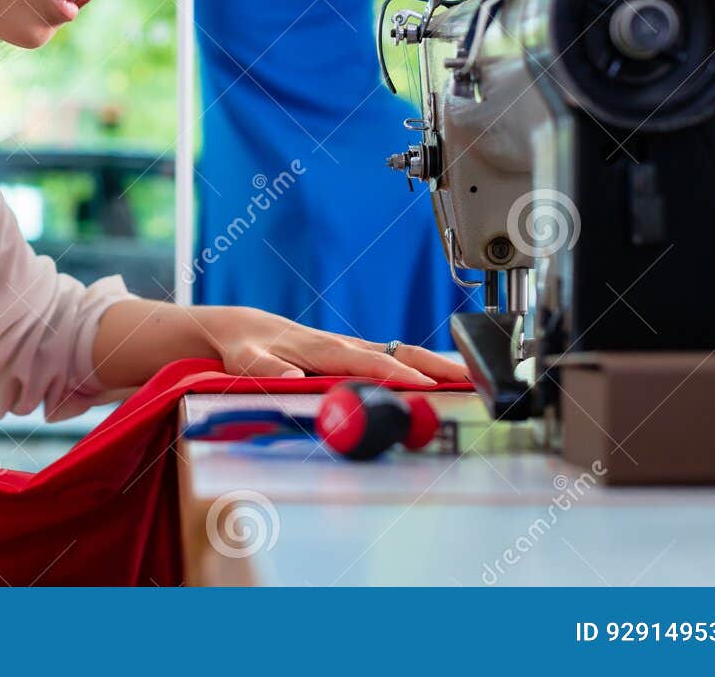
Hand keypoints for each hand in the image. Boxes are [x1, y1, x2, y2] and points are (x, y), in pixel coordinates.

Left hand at [198, 305, 468, 387]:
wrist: (242, 329)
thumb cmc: (245, 346)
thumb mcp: (245, 361)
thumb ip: (265, 369)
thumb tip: (290, 377)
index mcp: (321, 349)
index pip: (367, 362)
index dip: (396, 374)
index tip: (423, 385)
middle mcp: (342, 345)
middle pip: (397, 352)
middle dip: (434, 365)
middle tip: (470, 379)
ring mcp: (350, 348)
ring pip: (400, 353)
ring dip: (434, 365)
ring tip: (471, 379)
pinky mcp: (351, 353)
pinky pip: (392, 357)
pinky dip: (419, 365)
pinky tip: (441, 377)